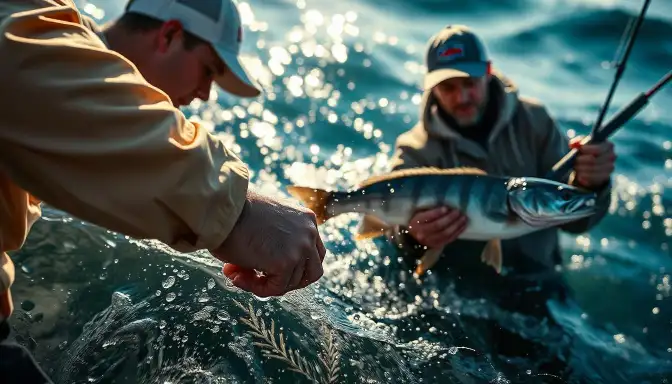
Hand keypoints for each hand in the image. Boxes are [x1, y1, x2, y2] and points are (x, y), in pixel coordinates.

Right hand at [210, 190, 325, 296]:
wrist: (221, 207)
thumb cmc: (234, 213)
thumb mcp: (267, 221)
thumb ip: (278, 239)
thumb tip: (269, 264)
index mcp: (306, 218)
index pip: (312, 252)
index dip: (291, 266)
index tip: (265, 265)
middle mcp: (309, 232)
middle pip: (311, 271)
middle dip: (286, 279)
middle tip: (260, 277)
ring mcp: (301, 247)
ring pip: (290, 283)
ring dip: (263, 283)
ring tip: (236, 272)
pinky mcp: (286, 262)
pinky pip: (275, 288)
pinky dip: (255, 288)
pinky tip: (236, 276)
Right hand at [407, 206, 467, 247]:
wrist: (414, 238)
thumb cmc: (419, 222)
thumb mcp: (420, 213)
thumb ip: (430, 211)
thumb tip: (445, 207)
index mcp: (417, 223)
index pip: (427, 218)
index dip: (437, 213)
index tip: (446, 208)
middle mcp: (423, 233)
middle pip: (438, 226)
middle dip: (449, 218)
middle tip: (457, 211)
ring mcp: (431, 241)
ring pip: (445, 233)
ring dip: (456, 225)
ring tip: (463, 218)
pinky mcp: (438, 245)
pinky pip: (450, 239)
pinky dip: (458, 232)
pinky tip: (463, 225)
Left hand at [570, 136, 615, 188]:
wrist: (590, 164)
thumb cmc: (586, 150)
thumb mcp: (582, 144)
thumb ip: (577, 142)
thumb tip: (572, 144)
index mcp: (608, 145)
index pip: (598, 149)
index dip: (587, 150)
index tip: (579, 150)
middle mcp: (612, 156)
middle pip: (594, 160)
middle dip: (582, 161)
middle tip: (575, 161)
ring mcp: (610, 167)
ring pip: (593, 170)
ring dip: (582, 169)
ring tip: (575, 168)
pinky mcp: (606, 177)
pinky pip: (594, 179)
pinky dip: (585, 178)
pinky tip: (579, 176)